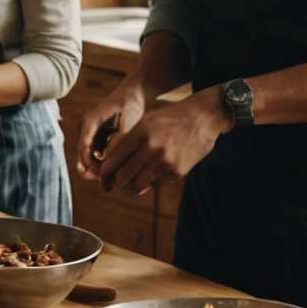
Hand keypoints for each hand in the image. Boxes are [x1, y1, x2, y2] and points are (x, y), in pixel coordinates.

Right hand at [75, 79, 147, 180]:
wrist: (133, 94)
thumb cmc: (131, 106)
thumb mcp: (127, 122)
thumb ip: (117, 140)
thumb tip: (107, 159)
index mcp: (90, 120)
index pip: (83, 146)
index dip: (87, 162)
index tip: (97, 175)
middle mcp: (88, 127)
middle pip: (84, 153)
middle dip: (92, 168)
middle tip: (106, 181)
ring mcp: (91, 132)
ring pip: (89, 155)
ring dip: (98, 167)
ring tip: (112, 179)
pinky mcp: (98, 136)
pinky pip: (96, 153)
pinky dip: (104, 162)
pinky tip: (116, 170)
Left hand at [95, 87, 228, 197]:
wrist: (203, 117)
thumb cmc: (170, 120)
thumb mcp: (146, 123)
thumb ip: (128, 142)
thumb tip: (110, 164)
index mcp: (138, 133)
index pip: (112, 161)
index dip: (104, 175)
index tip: (103, 181)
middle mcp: (149, 147)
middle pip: (122, 176)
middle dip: (116, 185)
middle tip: (115, 186)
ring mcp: (164, 160)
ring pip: (137, 185)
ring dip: (130, 190)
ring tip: (129, 190)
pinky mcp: (177, 170)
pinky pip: (158, 182)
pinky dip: (156, 180)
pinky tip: (162, 170)